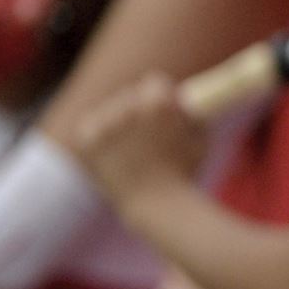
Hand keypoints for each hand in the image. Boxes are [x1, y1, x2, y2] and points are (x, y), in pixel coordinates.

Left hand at [73, 73, 204, 208]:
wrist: (157, 206)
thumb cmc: (185, 172)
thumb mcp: (200, 136)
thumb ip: (191, 112)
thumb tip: (186, 95)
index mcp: (160, 101)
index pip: (154, 82)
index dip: (161, 98)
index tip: (163, 113)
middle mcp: (130, 107)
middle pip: (130, 94)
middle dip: (138, 109)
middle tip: (145, 131)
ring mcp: (106, 123)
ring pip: (109, 110)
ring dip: (118, 121)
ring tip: (130, 145)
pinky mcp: (87, 139)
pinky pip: (91, 125)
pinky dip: (98, 135)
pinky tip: (111, 148)